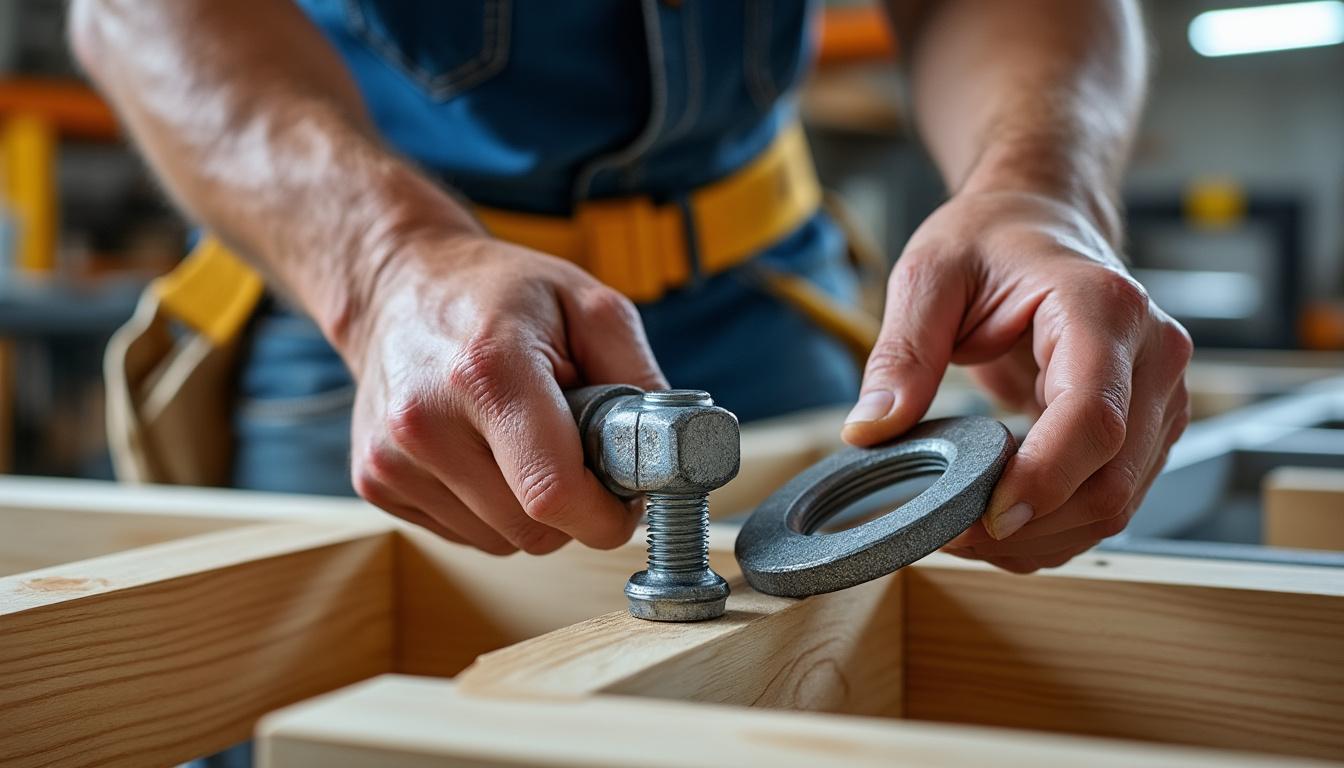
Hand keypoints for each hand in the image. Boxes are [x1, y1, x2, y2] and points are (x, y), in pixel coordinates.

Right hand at [344, 233, 666, 553]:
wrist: (397, 283)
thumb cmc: (498, 292)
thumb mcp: (588, 304)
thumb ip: (640, 378)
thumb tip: (673, 452)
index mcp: (486, 372)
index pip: (554, 494)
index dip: (606, 514)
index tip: (625, 497)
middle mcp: (427, 421)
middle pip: (533, 529)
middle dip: (574, 508)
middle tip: (576, 451)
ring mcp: (392, 458)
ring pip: (501, 541)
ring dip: (530, 509)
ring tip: (522, 441)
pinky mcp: (375, 481)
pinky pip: (464, 535)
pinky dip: (490, 508)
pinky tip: (485, 452)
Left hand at [842, 191, 1191, 572]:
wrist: (1039, 225)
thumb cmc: (992, 241)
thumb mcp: (930, 276)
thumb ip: (902, 352)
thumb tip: (872, 429)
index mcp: (1103, 307)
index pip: (1093, 416)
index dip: (1044, 479)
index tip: (987, 517)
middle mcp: (1152, 355)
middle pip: (1111, 479)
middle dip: (1030, 525)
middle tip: (950, 535)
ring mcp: (1160, 396)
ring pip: (1117, 504)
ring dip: (1041, 538)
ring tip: (966, 532)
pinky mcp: (1149, 429)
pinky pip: (1111, 500)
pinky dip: (1055, 528)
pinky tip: (1000, 521)